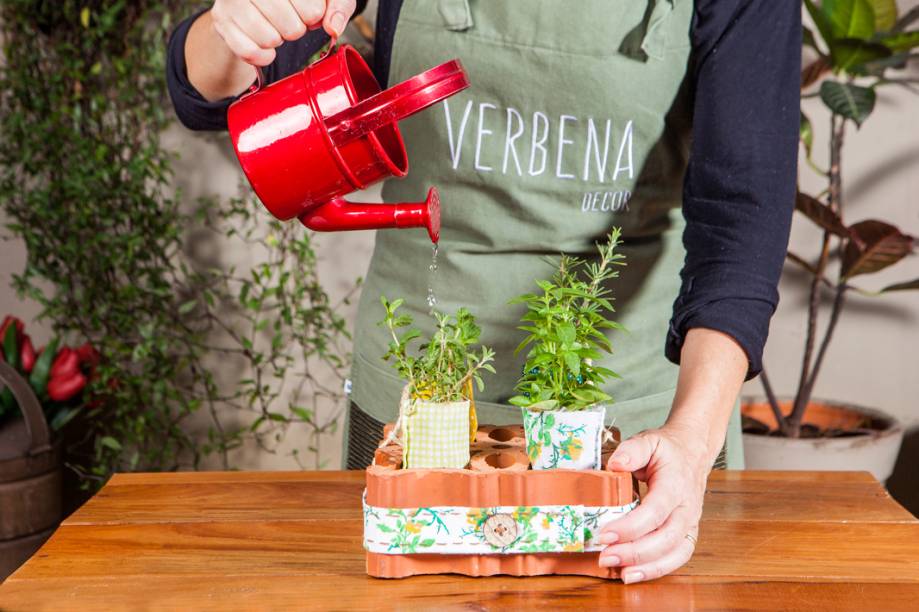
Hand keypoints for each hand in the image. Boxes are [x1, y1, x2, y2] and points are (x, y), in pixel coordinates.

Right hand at [210, 0, 356, 65]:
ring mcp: (232, 0)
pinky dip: (263, 56)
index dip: (315, 15)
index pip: (311, 9)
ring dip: (278, 40)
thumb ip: (338, 6)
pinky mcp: (221, 21)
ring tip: (275, 27)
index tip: (310, 9)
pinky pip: (250, 52)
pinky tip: (266, 44)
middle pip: (292, 27)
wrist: (260, 2)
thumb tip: (333, 27)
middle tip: (291, 20)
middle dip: (297, 29)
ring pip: (270, 40)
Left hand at [597, 425, 709, 582]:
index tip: (604, 534)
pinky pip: (678, 557)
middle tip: (605, 557)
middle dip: (634, 552)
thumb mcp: (648, 440)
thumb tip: (614, 464)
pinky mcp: (687, 533)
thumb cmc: (667, 449)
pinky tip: (634, 574)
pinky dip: (658, 570)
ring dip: (647, 567)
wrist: (694, 451)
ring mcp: (690, 523)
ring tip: (620, 574)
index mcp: (676, 485)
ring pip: (675, 553)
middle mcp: (687, 508)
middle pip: (665, 538)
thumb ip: (631, 450)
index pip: (655, 511)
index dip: (630, 527)